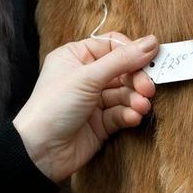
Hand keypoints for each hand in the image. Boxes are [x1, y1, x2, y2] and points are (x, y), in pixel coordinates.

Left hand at [14, 33, 159, 182]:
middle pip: (122, 70)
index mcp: (76, 57)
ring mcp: (92, 100)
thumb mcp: (88, 77)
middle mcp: (85, 76)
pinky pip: (120, 113)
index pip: (111, 46)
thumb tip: (151, 42)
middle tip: (148, 89)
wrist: (40, 151)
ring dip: (135, 99)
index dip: (131, 52)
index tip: (150, 59)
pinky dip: (128, 114)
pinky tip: (132, 118)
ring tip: (141, 106)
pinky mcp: (100, 122)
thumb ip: (122, 60)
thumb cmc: (53, 106)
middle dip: (136, 79)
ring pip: (124, 93)